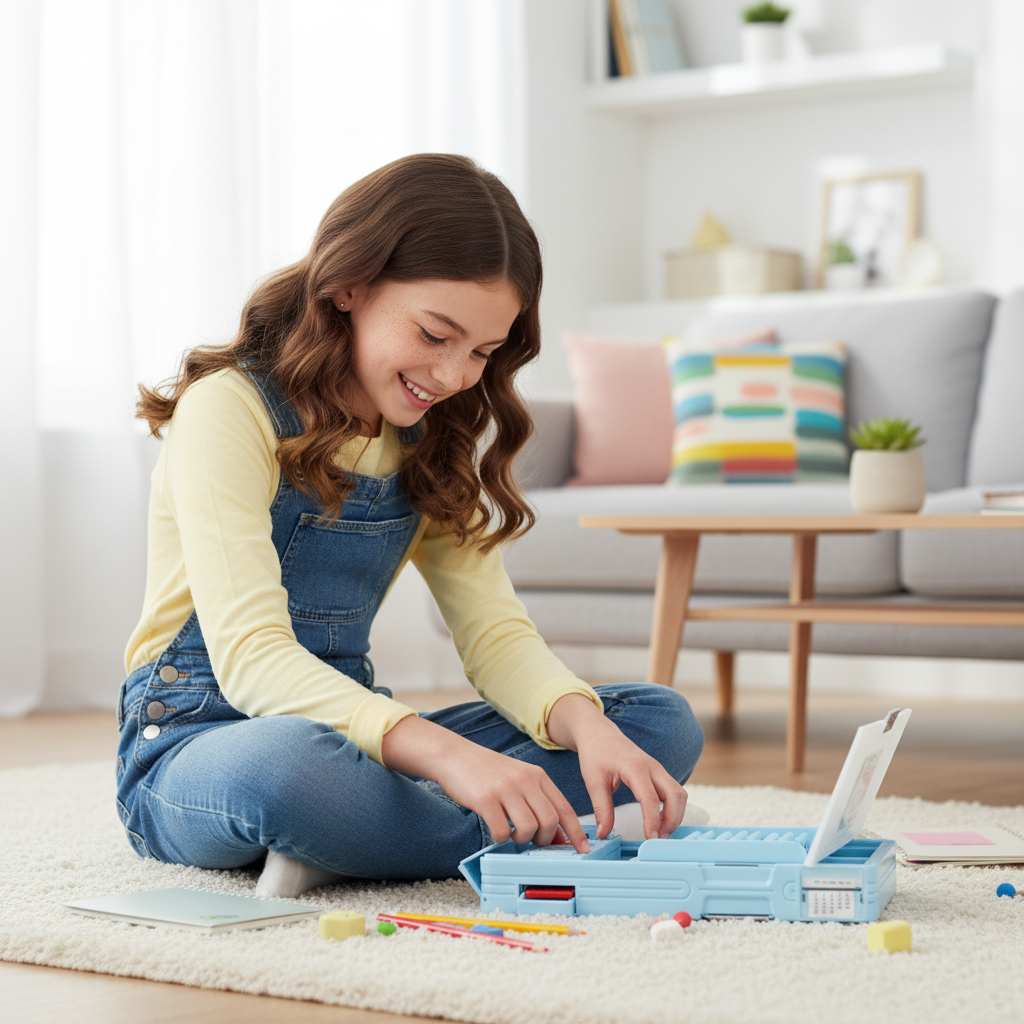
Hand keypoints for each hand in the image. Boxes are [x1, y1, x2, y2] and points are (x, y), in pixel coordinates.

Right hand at [380, 714, 590, 853]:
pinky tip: (496, 831)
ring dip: (522, 840)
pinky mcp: (486, 799)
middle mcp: (525, 780)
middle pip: (549, 821)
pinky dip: (500, 838)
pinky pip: (502, 831)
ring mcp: (506, 789)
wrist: (455, 756)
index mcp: (537, 776)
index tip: (582, 849)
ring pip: (529, 827)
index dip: (576, 832)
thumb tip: (556, 836)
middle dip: (544, 840)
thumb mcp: (518, 780)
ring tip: (511, 834)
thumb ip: (537, 802)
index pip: (564, 808)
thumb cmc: (488, 773)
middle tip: (531, 841)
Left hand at [546, 693, 686, 840]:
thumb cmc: (596, 754)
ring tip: (660, 834)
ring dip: (675, 815)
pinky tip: (661, 821)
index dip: (652, 821)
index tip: (649, 839)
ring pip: (679, 794)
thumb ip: (601, 809)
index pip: (650, 798)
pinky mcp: (659, 773)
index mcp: (635, 767)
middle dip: (672, 820)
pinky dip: (674, 808)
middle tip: (658, 840)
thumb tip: (604, 834)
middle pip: (675, 795)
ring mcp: (658, 769)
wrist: (599, 733)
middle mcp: (652, 767)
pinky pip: (675, 791)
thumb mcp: (593, 781)